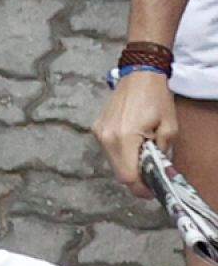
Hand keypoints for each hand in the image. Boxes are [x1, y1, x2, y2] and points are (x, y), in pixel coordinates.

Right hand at [92, 70, 176, 197]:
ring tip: (143, 154)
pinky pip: (108, 150)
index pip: (128, 176)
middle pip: (119, 173)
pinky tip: (133, 143)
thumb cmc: (155, 98)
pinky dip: (121, 153)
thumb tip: (159, 170)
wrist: (139, 75)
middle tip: (150, 175)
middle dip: (135, 178)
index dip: (140, 188)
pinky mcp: (97, 128)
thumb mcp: (170, 128)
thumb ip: (163, 152)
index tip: (151, 190)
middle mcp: (106, 137)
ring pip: (113, 163)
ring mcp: (99, 132)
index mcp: (124, 138)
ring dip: (128, 165)